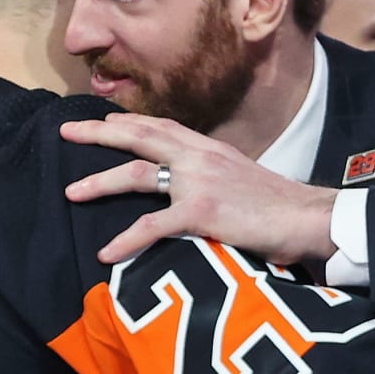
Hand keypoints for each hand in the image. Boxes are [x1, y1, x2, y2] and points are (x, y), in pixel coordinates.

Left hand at [59, 113, 339, 266]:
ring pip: (137, 175)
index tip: (104, 120)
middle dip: (99, 134)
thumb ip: (216, 177)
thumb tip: (199, 189)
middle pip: (140, 137)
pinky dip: (127, 240)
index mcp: (210, 149)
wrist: (308, 217)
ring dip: (99, 182)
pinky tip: (106, 253)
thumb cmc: (281, 207)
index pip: (162, 127)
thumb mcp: (244, 179)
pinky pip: (154, 226)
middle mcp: (199, 157)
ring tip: (70, 192)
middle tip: (66, 132)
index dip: (131, 122)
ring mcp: (199, 182)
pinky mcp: (201, 212)